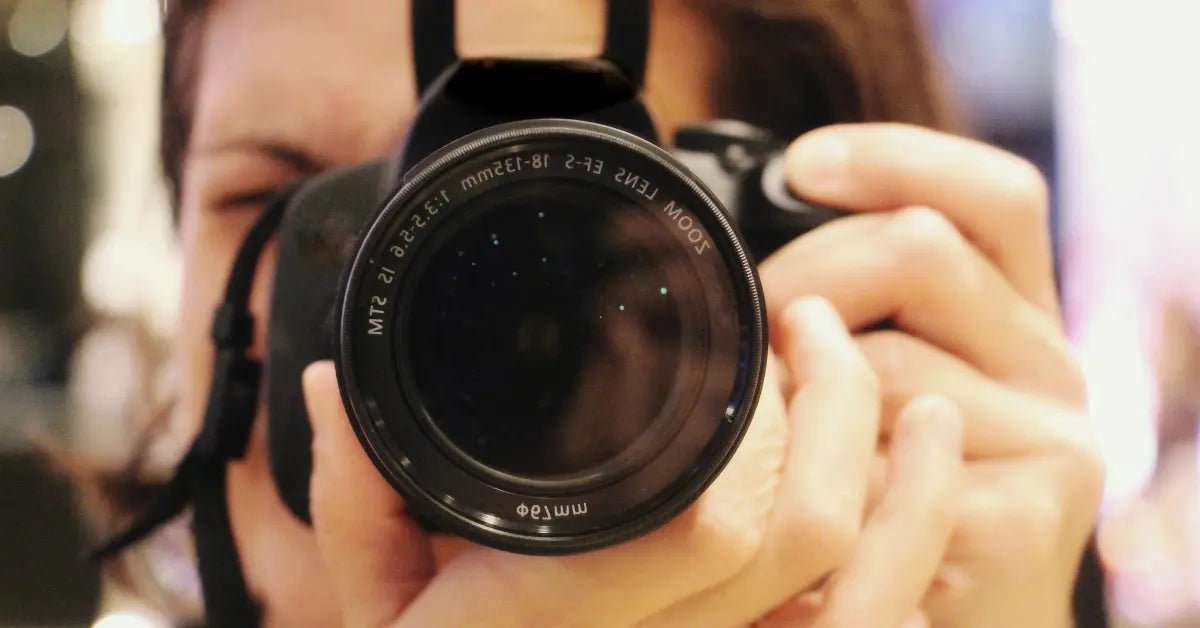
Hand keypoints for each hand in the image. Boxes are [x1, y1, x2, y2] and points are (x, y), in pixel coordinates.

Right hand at [302, 293, 960, 626]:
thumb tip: (331, 380)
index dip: (770, 414)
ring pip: (871, 600)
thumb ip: (355, 494)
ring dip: (912, 493)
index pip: (716, 521)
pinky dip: (909, 576)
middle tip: (824, 329)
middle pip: (813, 535)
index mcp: (578, 620)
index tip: (770, 329)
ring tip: (922, 410)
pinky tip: (917, 518)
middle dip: (843, 410)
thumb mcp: (374, 604)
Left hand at [756, 123, 1104, 626]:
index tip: (800, 165)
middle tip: (746, 330)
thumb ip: (850, 310)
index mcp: (1016, 315)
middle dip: (800, 276)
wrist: (953, 623)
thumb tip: (736, 245)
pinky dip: (817, 478)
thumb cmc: (888, 494)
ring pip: (883, 358)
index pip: (992, 196)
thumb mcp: (877, 382)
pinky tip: (799, 498)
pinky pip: (882, 466)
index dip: (896, 159)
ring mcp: (1049, 444)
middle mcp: (1050, 366)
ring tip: (760, 433)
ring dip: (792, 390)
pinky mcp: (1024, 524)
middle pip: (922, 249)